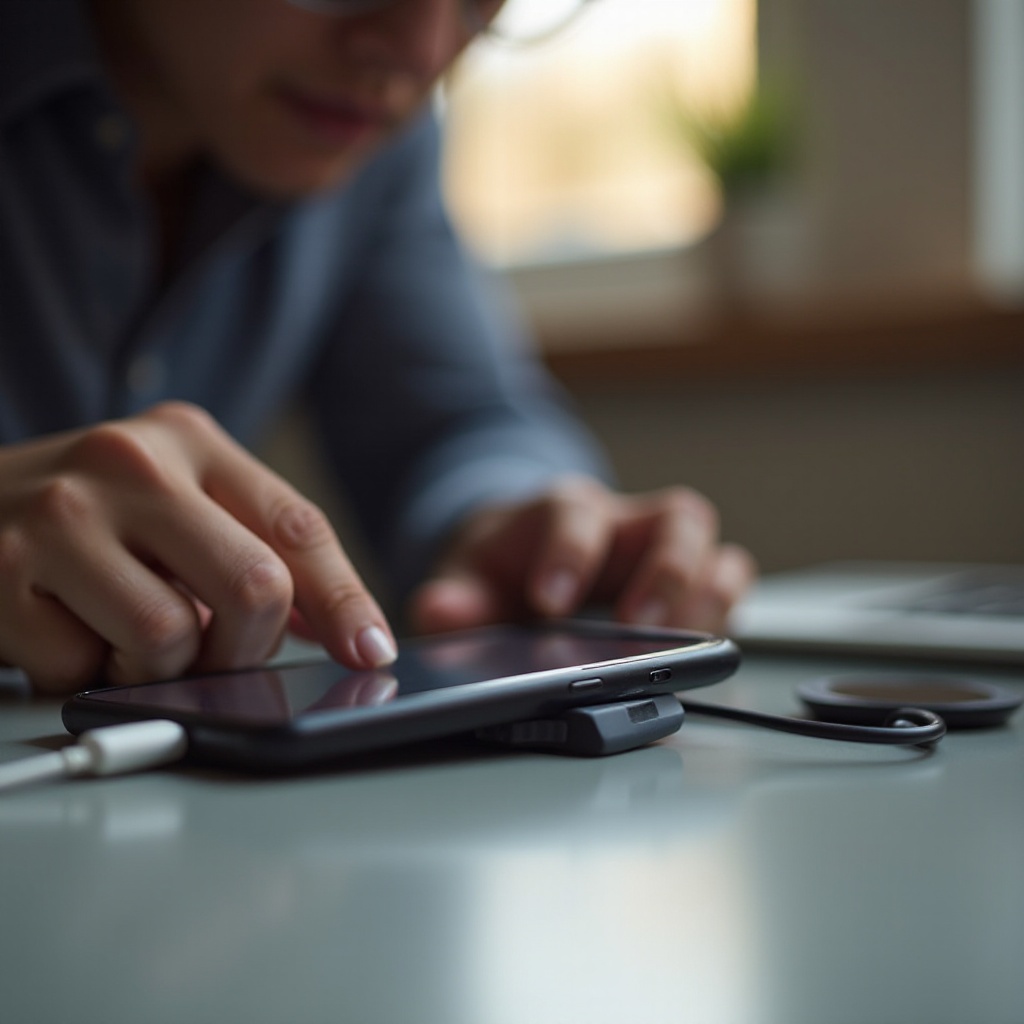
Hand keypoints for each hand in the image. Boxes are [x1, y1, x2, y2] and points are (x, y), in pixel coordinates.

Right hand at [0, 402, 395, 693]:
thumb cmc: (82, 515)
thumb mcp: (174, 501)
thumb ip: (249, 547)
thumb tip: (334, 625)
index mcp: (190, 440)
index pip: (297, 527)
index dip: (346, 600)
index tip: (369, 651)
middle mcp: (132, 463)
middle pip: (255, 585)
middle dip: (247, 647)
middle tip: (219, 653)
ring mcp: (64, 513)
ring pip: (172, 636)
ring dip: (158, 666)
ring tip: (123, 634)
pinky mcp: (3, 572)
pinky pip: (86, 667)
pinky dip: (87, 672)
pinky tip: (64, 629)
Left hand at [409, 476, 755, 634]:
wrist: (524, 557)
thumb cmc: (504, 566)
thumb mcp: (467, 580)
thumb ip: (454, 600)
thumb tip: (438, 613)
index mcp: (562, 511)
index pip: (574, 514)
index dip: (567, 553)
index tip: (549, 602)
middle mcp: (621, 520)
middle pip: (673, 517)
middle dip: (665, 572)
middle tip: (639, 625)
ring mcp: (658, 546)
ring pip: (709, 543)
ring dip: (704, 593)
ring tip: (686, 644)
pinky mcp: (685, 578)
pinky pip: (726, 576)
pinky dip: (723, 605)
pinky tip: (705, 644)